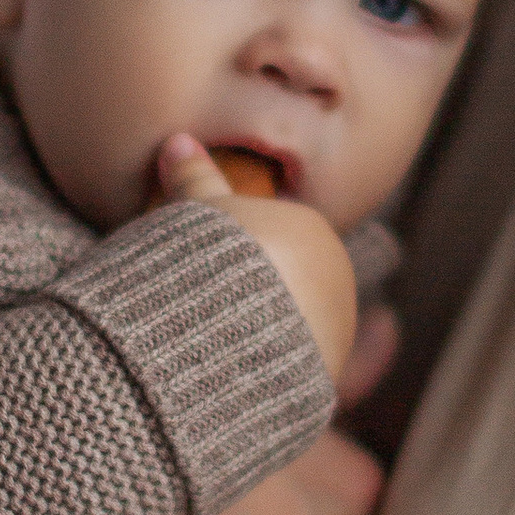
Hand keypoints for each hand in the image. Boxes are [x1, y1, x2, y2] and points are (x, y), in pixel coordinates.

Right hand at [155, 131, 357, 377]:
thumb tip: (177, 139)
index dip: (235, 250)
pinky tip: (234, 371)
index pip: (276, 237)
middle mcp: (337, 280)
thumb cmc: (218, 255)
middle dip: (254, 293)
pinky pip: (292, 368)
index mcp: (315, 232)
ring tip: (214, 340)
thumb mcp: (198, 210)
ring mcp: (337, 331)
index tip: (204, 264)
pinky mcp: (325, 376)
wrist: (236, 328)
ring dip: (261, 334)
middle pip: (289, 282)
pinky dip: (268, 369)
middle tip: (206, 304)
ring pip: (293, 327)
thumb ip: (193, 176)